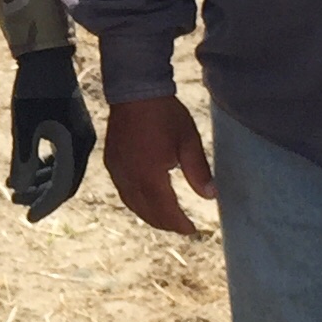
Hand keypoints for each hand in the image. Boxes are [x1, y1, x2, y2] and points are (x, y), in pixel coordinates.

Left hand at [8, 47, 95, 222]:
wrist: (45, 57)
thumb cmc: (33, 90)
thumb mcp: (24, 127)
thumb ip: (23, 160)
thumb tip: (19, 189)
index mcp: (74, 145)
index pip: (62, 186)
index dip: (45, 204)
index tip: (28, 216)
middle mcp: (82, 143)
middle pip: (65, 181)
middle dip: (41, 194)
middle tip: (16, 201)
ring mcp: (78, 134)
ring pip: (62, 169)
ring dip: (40, 180)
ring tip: (15, 187)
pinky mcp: (72, 126)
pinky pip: (61, 155)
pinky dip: (45, 165)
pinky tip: (27, 168)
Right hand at [102, 96, 215, 236]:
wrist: (135, 92)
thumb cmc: (164, 115)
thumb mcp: (189, 142)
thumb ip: (199, 172)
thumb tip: (210, 196)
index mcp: (150, 176)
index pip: (165, 211)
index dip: (179, 224)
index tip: (192, 230)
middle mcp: (129, 178)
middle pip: (147, 212)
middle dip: (165, 223)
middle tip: (181, 226)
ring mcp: (117, 171)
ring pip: (132, 204)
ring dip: (149, 215)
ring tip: (165, 218)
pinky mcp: (111, 162)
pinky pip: (123, 190)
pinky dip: (136, 201)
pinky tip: (145, 199)